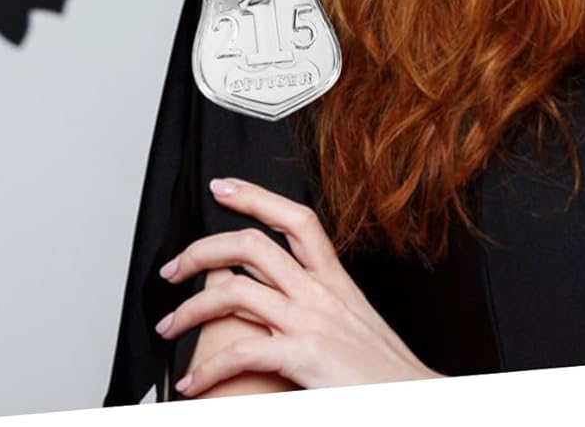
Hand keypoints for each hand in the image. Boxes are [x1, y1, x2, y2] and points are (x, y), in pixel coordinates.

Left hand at [156, 177, 441, 393]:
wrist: (415, 397)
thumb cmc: (382, 370)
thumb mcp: (353, 322)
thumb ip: (319, 306)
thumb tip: (282, 305)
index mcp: (334, 280)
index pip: (295, 218)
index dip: (256, 196)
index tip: (224, 188)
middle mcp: (319, 291)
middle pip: (253, 245)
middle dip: (202, 249)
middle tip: (173, 267)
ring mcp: (310, 320)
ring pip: (236, 290)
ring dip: (190, 307)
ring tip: (169, 325)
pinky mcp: (304, 355)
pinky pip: (241, 352)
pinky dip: (206, 368)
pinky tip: (193, 382)